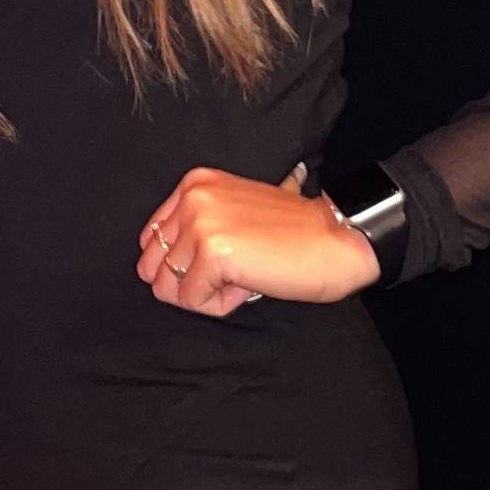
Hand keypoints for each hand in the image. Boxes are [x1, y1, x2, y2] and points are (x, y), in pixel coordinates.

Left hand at [137, 163, 380, 317]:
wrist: (337, 238)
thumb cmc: (294, 233)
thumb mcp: (234, 212)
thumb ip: (196, 227)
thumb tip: (157, 271)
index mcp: (194, 184)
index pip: (151, 240)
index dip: (181, 264)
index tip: (220, 262)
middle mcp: (192, 198)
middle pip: (153, 267)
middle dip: (189, 282)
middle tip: (232, 273)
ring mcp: (200, 224)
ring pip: (169, 288)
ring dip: (207, 294)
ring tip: (243, 276)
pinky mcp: (212, 254)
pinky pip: (194, 302)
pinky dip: (222, 304)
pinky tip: (250, 284)